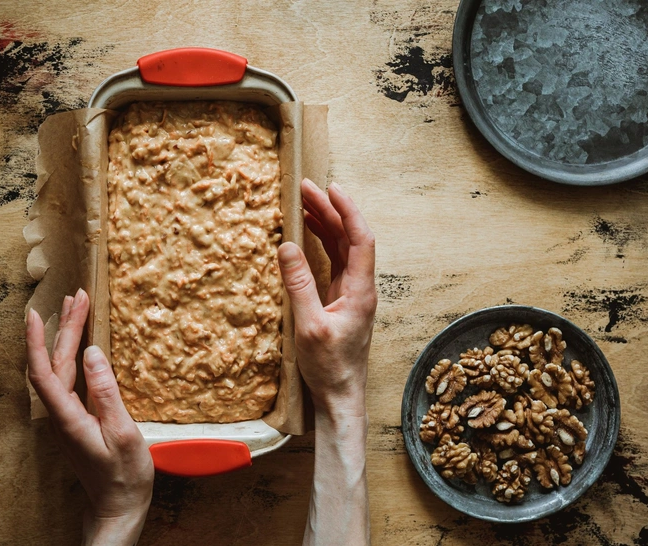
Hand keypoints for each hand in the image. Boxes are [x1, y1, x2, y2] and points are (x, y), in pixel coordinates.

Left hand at [26, 289, 153, 545]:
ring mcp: (67, 418)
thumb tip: (92, 353)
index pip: (44, 371)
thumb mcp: (123, 433)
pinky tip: (82, 347)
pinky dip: (74, 356)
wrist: (119, 506)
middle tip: (76, 298)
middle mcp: (61, 415)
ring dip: (67, 339)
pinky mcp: (76, 419)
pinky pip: (68, 380)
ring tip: (77, 311)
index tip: (36, 313)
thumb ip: (106, 392)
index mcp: (68, 418)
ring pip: (60, 370)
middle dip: (63, 328)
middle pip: (53, 364)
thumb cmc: (125, 475)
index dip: (37, 341)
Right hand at [278, 178, 376, 415]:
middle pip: (349, 238)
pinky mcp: (341, 300)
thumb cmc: (329, 366)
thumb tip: (287, 246)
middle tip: (305, 188)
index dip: (347, 210)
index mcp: (360, 290)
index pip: (360, 239)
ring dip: (325, 224)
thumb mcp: (309, 326)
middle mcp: (360, 287)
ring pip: (341, 248)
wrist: (340, 395)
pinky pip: (333, 262)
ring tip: (304, 202)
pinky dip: (321, 244)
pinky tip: (307, 233)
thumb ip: (298, 285)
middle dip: (329, 210)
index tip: (330, 188)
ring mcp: (351, 293)